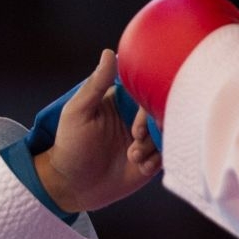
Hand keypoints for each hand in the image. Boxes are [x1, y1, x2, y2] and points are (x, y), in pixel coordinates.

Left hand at [32, 49, 159, 213]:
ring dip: (154, 146)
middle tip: (135, 139)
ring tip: (132, 157)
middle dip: (153, 127)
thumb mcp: (78, 112)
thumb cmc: (69, 145)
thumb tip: (109, 53)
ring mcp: (147, 139)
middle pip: (163, 111)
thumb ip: (95, 84)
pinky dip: (158, 160)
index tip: (137, 120)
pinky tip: (140, 167)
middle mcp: (137, 117)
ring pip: (169, 133)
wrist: (72, 185)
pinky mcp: (153, 159)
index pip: (147, 91)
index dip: (148, 103)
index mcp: (122, 101)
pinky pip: (169, 154)